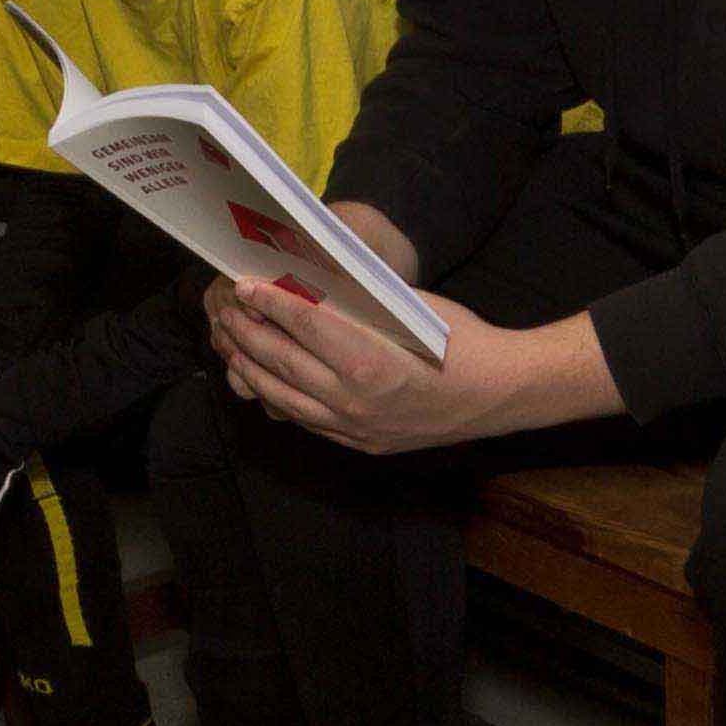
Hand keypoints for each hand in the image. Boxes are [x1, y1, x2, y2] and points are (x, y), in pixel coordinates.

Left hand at [208, 280, 555, 455]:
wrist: (500, 393)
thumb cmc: (462, 341)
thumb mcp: (410, 309)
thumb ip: (360, 304)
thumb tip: (313, 283)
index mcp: (369, 362)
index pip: (303, 326)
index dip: (269, 303)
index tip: (245, 286)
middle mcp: (355, 401)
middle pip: (284, 363)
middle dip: (248, 334)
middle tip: (225, 311)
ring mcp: (356, 428)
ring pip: (286, 398)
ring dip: (253, 370)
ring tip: (232, 346)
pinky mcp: (361, 443)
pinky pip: (307, 421)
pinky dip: (279, 399)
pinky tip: (264, 381)